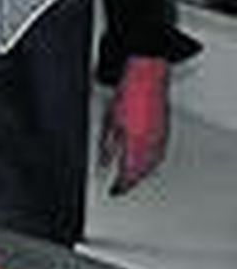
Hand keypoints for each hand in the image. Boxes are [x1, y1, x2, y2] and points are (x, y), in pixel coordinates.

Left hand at [99, 55, 168, 194]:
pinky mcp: (165, 131)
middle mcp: (151, 143)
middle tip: (121, 188)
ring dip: (142, 174)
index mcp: (136, 143)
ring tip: (131, 179)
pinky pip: (160, 154)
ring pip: (153, 164)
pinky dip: (152, 163)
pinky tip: (145, 163)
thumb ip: (107, 147)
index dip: (121, 186)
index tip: (114, 191)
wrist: (148, 77)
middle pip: (142, 171)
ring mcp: (161, 137)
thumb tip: (103, 164)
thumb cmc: (129, 95)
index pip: (129, 174)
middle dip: (131, 182)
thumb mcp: (110, 123)